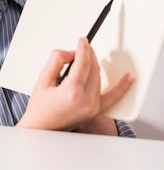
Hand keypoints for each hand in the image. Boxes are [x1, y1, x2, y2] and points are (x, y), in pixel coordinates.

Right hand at [17, 37, 132, 132]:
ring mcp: (92, 106)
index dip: (83, 48)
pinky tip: (129, 78)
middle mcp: (85, 100)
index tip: (82, 41)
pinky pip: (113, 97)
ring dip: (93, 65)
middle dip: (88, 54)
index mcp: (71, 92)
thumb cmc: (40, 108)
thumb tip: (70, 53)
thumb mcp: (42, 80)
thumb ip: (56, 61)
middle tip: (82, 47)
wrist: (43, 129)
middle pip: (93, 68)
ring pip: (98, 77)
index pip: (83, 63)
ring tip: (83, 60)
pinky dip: (122, 87)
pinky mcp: (96, 111)